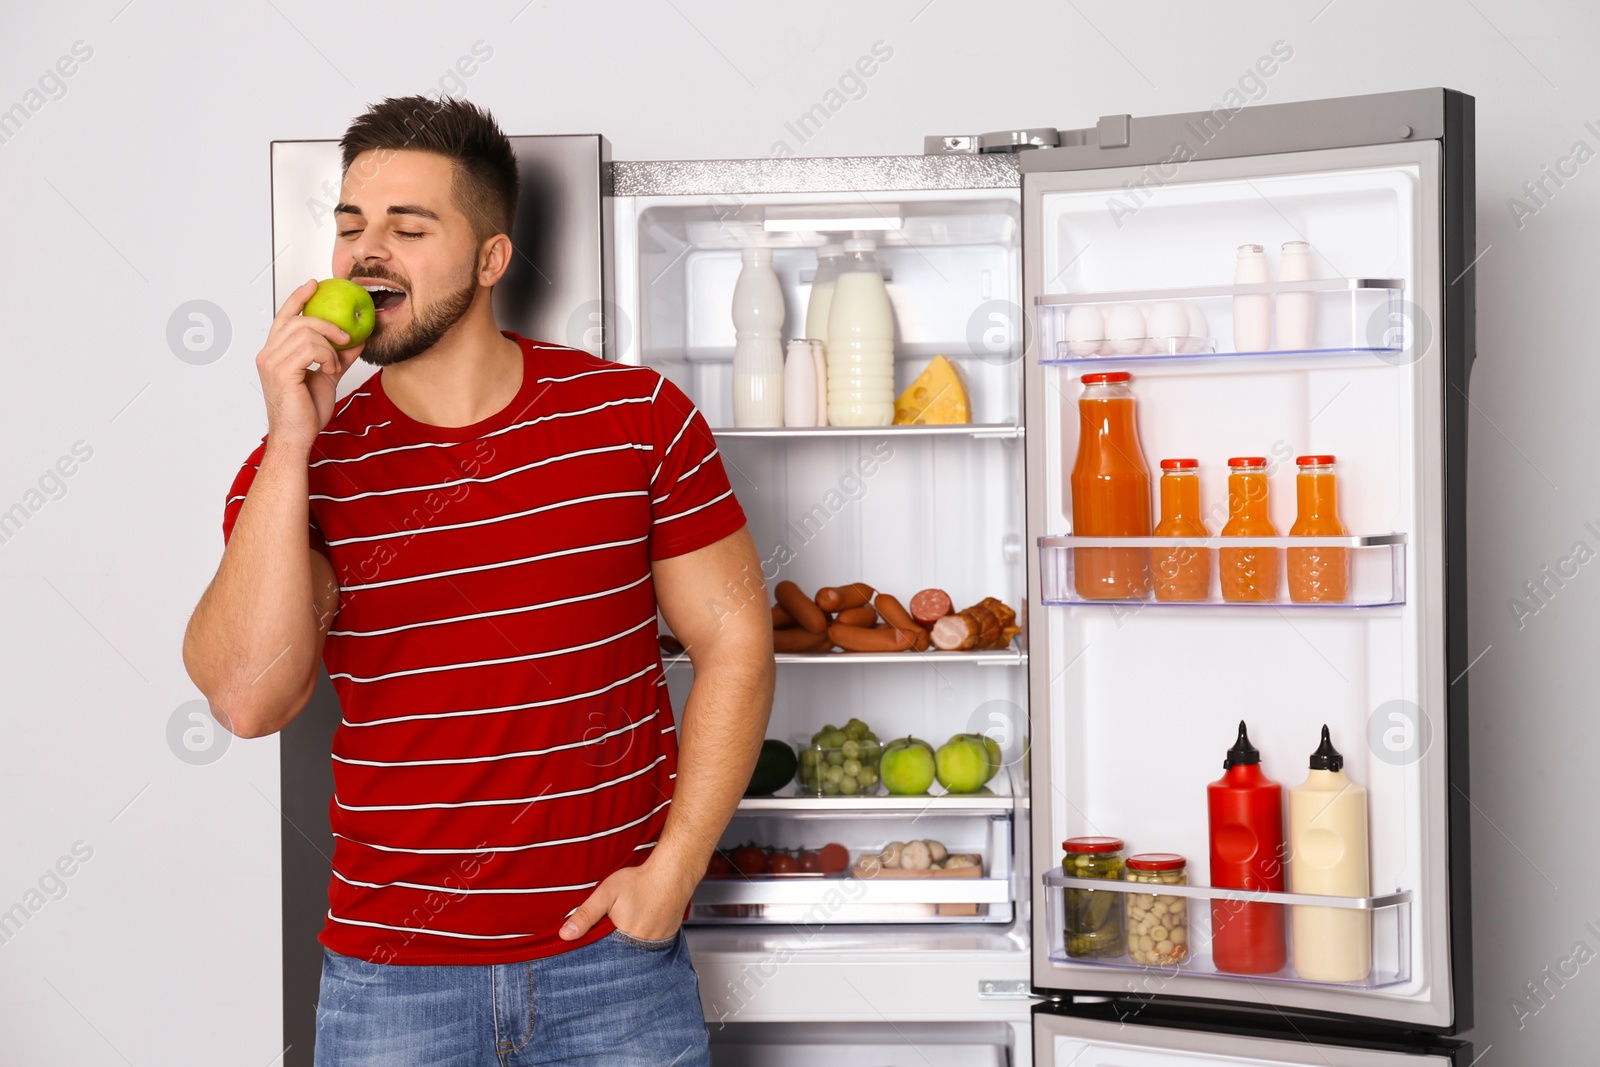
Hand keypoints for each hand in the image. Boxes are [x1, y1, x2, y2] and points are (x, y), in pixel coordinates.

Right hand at [256, 279, 365, 450]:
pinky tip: (330, 370)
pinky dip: (327, 357)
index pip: (284, 317)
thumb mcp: (328, 377)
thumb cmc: (306, 412)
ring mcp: (271, 361)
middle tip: (345, 336)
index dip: (298, 298)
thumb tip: (357, 339)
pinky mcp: (282, 371)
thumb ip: (339, 356)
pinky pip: (310, 348)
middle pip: (297, 320)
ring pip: (306, 333)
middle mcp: (268, 354)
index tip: (314, 285)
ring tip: (335, 365)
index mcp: (274, 353)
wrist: (297, 436)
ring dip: (329, 347)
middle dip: (326, 323)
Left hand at [559, 863, 689, 941]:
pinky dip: (646, 936)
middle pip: (622, 953)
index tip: (595, 941)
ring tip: (631, 921)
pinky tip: (644, 921)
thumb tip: (565, 935)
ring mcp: (657, 942)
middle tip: (616, 925)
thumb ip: (585, 915)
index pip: (605, 954)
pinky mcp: (668, 937)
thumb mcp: (606, 894)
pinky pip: (652, 943)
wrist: (672, 873)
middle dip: (614, 945)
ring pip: (637, 949)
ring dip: (630, 941)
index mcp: (624, 938)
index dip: (598, 948)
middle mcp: (642, 946)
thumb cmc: (639, 881)